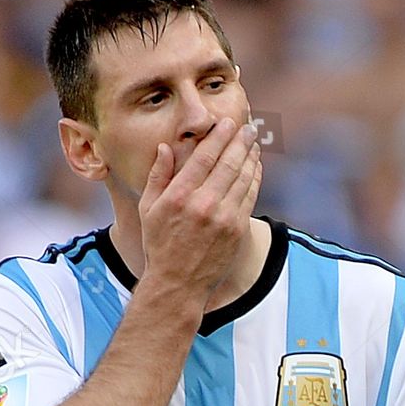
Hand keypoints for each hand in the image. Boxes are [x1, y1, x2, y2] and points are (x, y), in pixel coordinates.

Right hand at [137, 116, 262, 295]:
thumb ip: (158, 175)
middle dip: (241, 141)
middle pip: (229, 164)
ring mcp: (224, 218)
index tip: (227, 122)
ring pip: (243, 179)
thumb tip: (167, 146)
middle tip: (248, 127)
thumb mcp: (148, 208)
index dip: (219, 137)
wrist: (178, 282)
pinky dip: (255, 178)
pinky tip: (255, 167)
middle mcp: (204, 205)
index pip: (204, 157)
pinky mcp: (238, 229)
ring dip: (251, 157)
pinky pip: (250, 196)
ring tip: (254, 142)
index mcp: (179, 196)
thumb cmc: (160, 243)